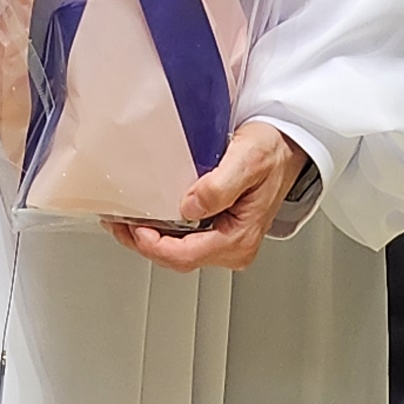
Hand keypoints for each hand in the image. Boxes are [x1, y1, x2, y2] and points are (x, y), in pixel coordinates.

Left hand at [110, 118, 304, 272]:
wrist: (287, 145)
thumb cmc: (272, 151)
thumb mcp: (248, 160)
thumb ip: (220, 186)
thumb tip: (190, 206)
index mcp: (239, 238)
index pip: (186, 256)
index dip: (154, 246)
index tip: (135, 227)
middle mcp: (232, 246)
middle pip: (177, 259)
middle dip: (143, 244)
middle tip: (117, 224)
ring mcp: (225, 241)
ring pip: (177, 252)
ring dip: (148, 239)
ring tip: (123, 221)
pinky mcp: (218, 231)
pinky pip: (183, 240)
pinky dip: (160, 231)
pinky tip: (146, 217)